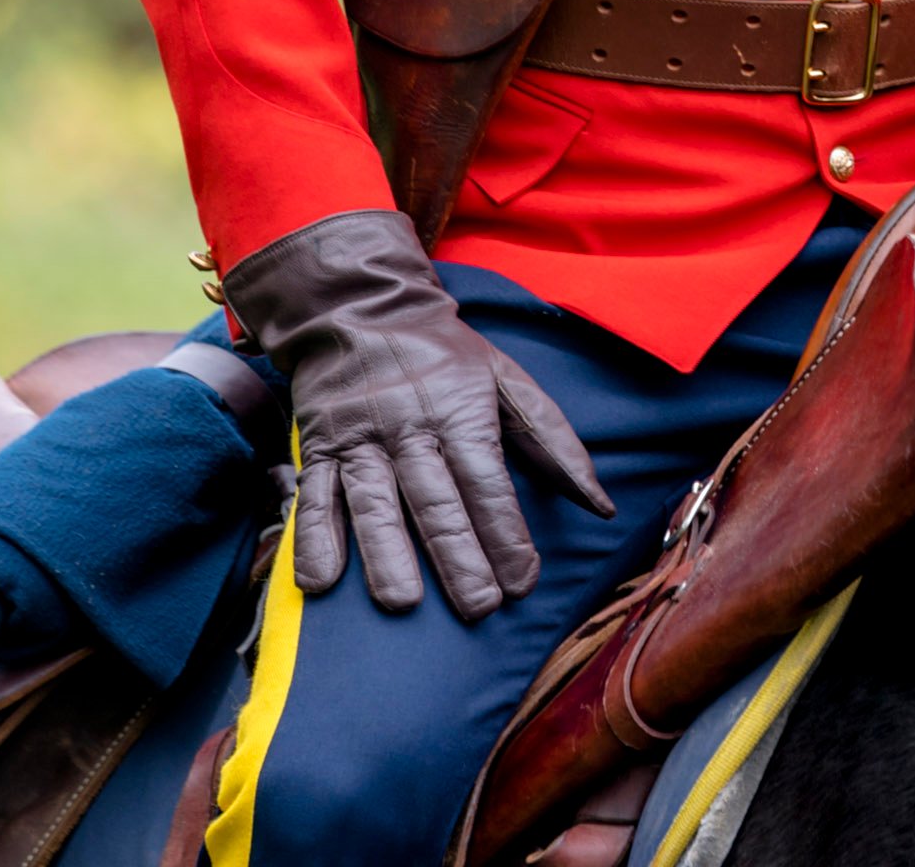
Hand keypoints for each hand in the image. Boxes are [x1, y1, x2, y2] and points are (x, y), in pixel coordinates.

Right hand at [220, 210, 611, 617]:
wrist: (362, 308)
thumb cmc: (445, 356)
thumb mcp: (507, 380)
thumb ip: (553, 441)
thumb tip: (600, 504)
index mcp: (461, 412)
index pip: (488, 482)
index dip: (506, 534)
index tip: (522, 582)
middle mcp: (411, 428)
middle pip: (436, 500)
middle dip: (458, 557)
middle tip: (477, 606)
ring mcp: (361, 439)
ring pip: (374, 502)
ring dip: (387, 554)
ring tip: (402, 604)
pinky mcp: (319, 446)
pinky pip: (315, 496)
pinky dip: (314, 538)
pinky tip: (321, 581)